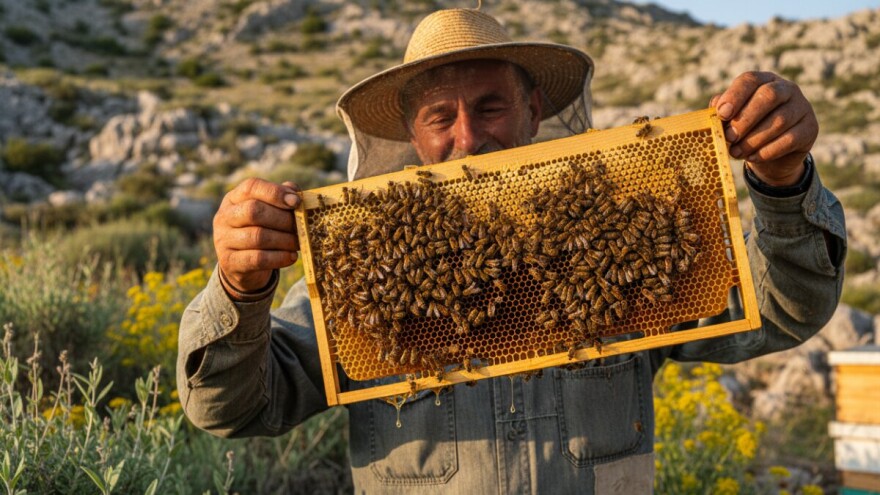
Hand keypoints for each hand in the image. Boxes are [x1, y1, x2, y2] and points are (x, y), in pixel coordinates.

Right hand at [213, 178, 300, 295]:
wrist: (243, 266)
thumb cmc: (261, 231)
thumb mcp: (268, 212)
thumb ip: (281, 199)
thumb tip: (294, 192)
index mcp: (234, 198)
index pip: (251, 187)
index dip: (275, 193)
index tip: (296, 202)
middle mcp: (224, 216)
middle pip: (254, 211)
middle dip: (283, 219)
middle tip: (301, 227)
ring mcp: (223, 240)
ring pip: (257, 236)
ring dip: (284, 240)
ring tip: (298, 243)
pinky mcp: (229, 262)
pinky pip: (258, 259)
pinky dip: (279, 258)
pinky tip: (291, 257)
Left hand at [710, 71, 817, 186]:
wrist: (771, 156)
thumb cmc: (746, 131)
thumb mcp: (732, 120)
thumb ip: (723, 111)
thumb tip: (715, 108)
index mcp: (764, 81)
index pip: (750, 79)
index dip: (735, 95)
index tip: (722, 114)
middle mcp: (787, 89)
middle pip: (768, 96)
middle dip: (745, 119)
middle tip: (729, 137)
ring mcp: (802, 107)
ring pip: (780, 120)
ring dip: (753, 139)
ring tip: (735, 152)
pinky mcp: (810, 128)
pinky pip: (790, 139)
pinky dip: (767, 151)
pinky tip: (752, 157)